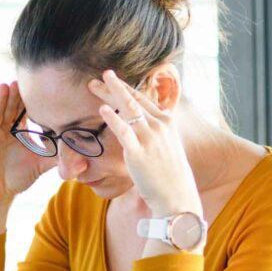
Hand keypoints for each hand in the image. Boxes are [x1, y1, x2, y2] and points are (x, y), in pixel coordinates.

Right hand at [0, 81, 54, 206]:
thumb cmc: (18, 177)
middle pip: (9, 110)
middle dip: (14, 97)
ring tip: (4, 87)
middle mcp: (2, 130)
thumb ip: (58, 158)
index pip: (23, 112)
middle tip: (21, 81)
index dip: (29, 101)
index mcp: (17, 131)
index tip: (38, 87)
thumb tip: (83, 156)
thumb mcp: (40, 165)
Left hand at [89, 70, 201, 217]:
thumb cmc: (170, 174)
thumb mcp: (167, 146)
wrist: (177, 195)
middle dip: (116, 85)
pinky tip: (102, 109)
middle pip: (133, 99)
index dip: (127, 88)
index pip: (143, 99)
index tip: (114, 80)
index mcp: (167, 121)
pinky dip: (112, 118)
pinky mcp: (139, 152)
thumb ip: (156, 133)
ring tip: (94, 84)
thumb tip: (143, 127)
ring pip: (127, 109)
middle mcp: (159, 125)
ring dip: (110, 94)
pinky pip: (123, 131)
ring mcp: (150, 138)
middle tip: (101, 74)